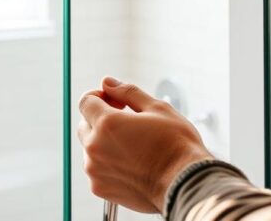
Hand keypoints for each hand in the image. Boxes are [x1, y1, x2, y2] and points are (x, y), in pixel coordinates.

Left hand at [77, 77, 211, 213]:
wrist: (186, 185)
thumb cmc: (176, 145)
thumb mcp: (157, 108)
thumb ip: (127, 93)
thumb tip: (107, 82)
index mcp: (107, 123)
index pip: (85, 101)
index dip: (99, 96)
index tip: (115, 102)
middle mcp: (95, 147)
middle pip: (85, 124)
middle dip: (100, 119)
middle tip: (126, 123)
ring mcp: (95, 170)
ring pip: (90, 148)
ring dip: (104, 143)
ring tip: (133, 147)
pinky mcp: (100, 188)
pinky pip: (96, 169)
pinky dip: (108, 164)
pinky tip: (132, 164)